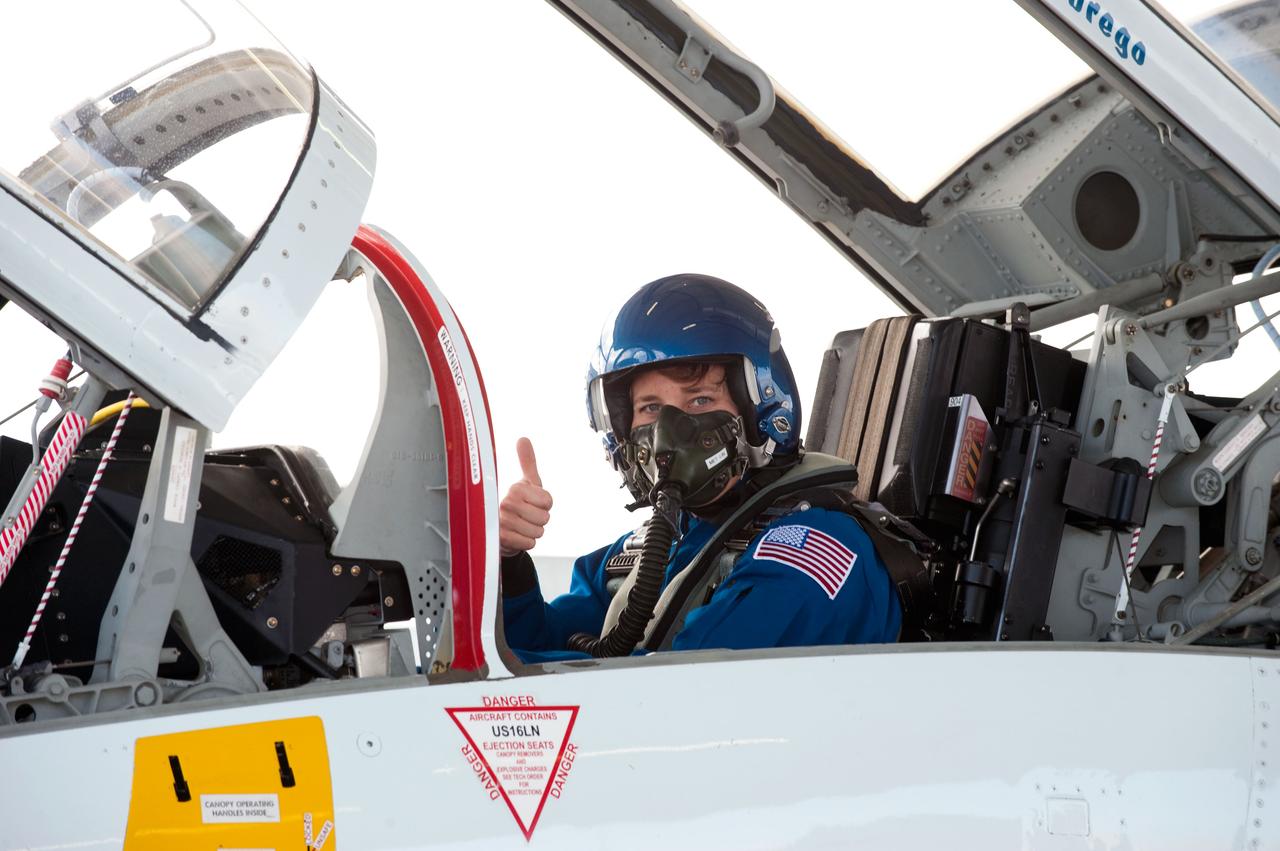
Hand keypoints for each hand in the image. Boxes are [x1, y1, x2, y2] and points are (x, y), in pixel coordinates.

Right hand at [499, 437, 553, 556]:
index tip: (532, 503)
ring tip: (520, 526)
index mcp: (516, 488)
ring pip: (538, 531)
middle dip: (539, 520)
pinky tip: (516, 536)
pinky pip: (530, 543)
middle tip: (525, 516)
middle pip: (545, 518)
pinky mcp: (503, 539)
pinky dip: (526, 542)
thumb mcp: (525, 483)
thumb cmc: (517, 504)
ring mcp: (504, 522)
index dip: (545, 505)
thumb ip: (527, 462)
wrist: (498, 530)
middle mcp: (507, 503)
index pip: (548, 501)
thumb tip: (523, 439)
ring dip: (532, 531)